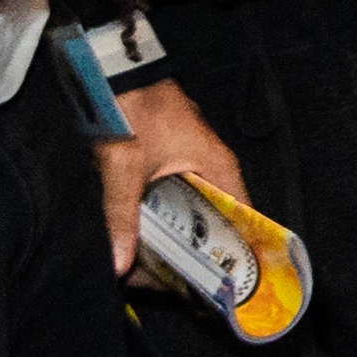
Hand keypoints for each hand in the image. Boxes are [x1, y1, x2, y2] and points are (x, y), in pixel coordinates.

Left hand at [93, 79, 252, 278]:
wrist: (112, 69)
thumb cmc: (132, 108)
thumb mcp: (124, 166)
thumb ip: (121, 215)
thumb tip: (119, 264)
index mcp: (218, 166)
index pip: (244, 217)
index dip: (235, 252)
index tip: (222, 284)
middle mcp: (211, 166)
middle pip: (213, 219)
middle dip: (194, 253)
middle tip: (174, 287)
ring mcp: (191, 161)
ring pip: (191, 210)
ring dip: (174, 237)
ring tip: (153, 271)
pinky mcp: (170, 159)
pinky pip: (173, 198)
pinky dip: (160, 218)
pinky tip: (139, 238)